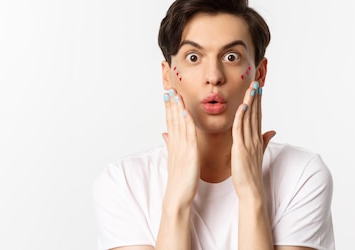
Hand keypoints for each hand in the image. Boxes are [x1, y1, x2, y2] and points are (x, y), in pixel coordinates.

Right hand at [162, 89, 199, 207]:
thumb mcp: (174, 159)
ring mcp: (181, 149)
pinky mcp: (189, 155)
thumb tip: (165, 133)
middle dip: (171, 103)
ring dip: (177, 108)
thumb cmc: (180, 180)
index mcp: (174, 145)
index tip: (168, 93)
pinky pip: (188, 136)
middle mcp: (176, 144)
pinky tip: (185, 112)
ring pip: (179, 124)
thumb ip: (170, 144)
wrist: (178, 197)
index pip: (171, 121)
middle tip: (169, 86)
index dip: (169, 107)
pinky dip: (186, 123)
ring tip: (175, 94)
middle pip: (172, 119)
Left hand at [230, 82, 275, 198]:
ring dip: (250, 102)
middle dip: (256, 97)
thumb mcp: (257, 154)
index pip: (258, 116)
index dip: (258, 101)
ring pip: (249, 118)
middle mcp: (255, 139)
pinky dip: (241, 118)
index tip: (258, 88)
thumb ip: (264, 141)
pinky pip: (241, 130)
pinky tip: (242, 107)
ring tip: (252, 88)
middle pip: (256, 113)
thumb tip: (272, 131)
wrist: (251, 190)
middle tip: (257, 81)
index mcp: (257, 139)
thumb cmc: (250, 174)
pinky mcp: (241, 149)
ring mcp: (249, 143)